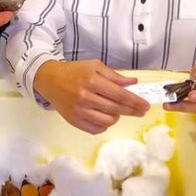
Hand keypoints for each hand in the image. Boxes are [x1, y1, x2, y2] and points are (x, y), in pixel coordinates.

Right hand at [34, 60, 150, 134]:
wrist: (50, 80)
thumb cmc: (74, 71)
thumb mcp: (94, 66)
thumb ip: (114, 75)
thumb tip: (132, 83)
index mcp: (92, 80)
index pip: (120, 95)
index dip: (135, 101)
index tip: (145, 105)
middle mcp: (85, 97)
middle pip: (116, 108)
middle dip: (132, 110)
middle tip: (141, 111)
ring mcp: (79, 110)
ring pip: (107, 121)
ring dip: (116, 117)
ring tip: (116, 110)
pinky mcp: (74, 121)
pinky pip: (96, 129)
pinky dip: (104, 125)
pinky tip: (104, 117)